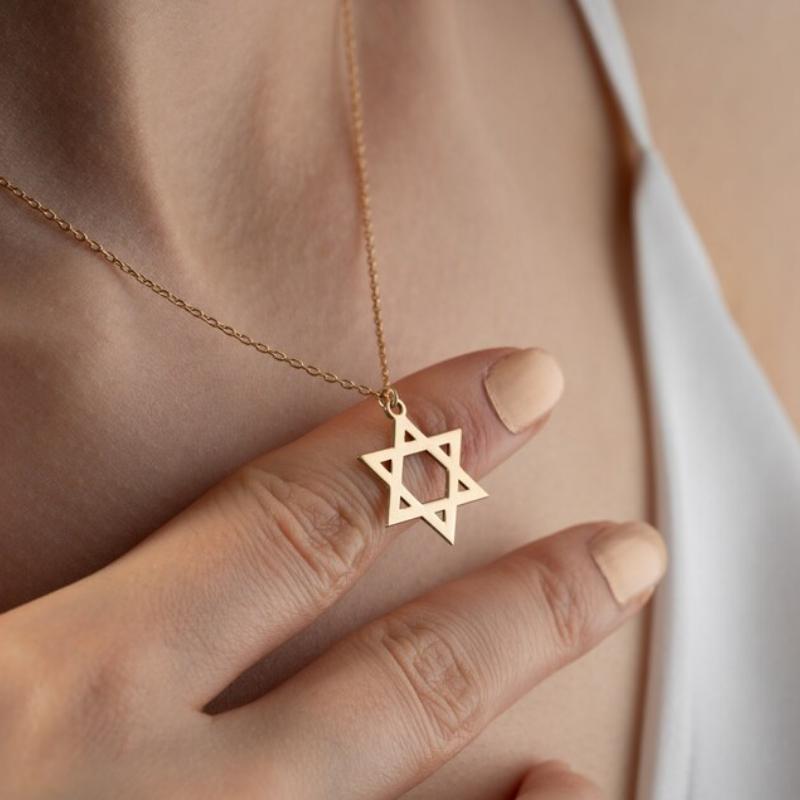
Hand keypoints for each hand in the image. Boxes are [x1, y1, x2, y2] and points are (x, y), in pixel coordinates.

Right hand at [0, 347, 665, 798]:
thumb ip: (36, 591)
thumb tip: (93, 544)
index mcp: (69, 693)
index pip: (297, 516)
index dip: (418, 438)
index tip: (520, 384)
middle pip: (401, 682)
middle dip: (532, 606)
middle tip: (635, 552)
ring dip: (526, 793)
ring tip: (592, 763)